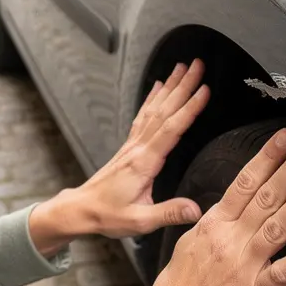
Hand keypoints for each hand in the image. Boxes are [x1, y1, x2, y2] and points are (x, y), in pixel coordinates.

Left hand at [61, 59, 210, 238]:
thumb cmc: (106, 215)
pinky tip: (158, 87)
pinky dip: (152, 98)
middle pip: (164, 110)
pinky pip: (143, 116)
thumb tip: (196, 210)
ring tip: (182, 68)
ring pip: (154, 109)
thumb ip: (169, 213)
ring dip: (170, 86)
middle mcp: (137, 148)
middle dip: (183, 86)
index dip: (188, 108)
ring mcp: (132, 145)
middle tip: (198, 65)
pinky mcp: (129, 147)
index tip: (204, 90)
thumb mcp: (139, 220)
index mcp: (143, 163)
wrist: (81, 209)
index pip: (170, 129)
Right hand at [95, 130, 285, 285]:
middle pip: (265, 197)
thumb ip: (214, 221)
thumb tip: (231, 203)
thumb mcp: (190, 240)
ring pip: (277, 227)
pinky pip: (281, 273)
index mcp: (215, 224)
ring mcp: (245, 265)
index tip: (284, 139)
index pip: (245, 183)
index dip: (267, 158)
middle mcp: (232, 239)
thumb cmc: (179, 285)